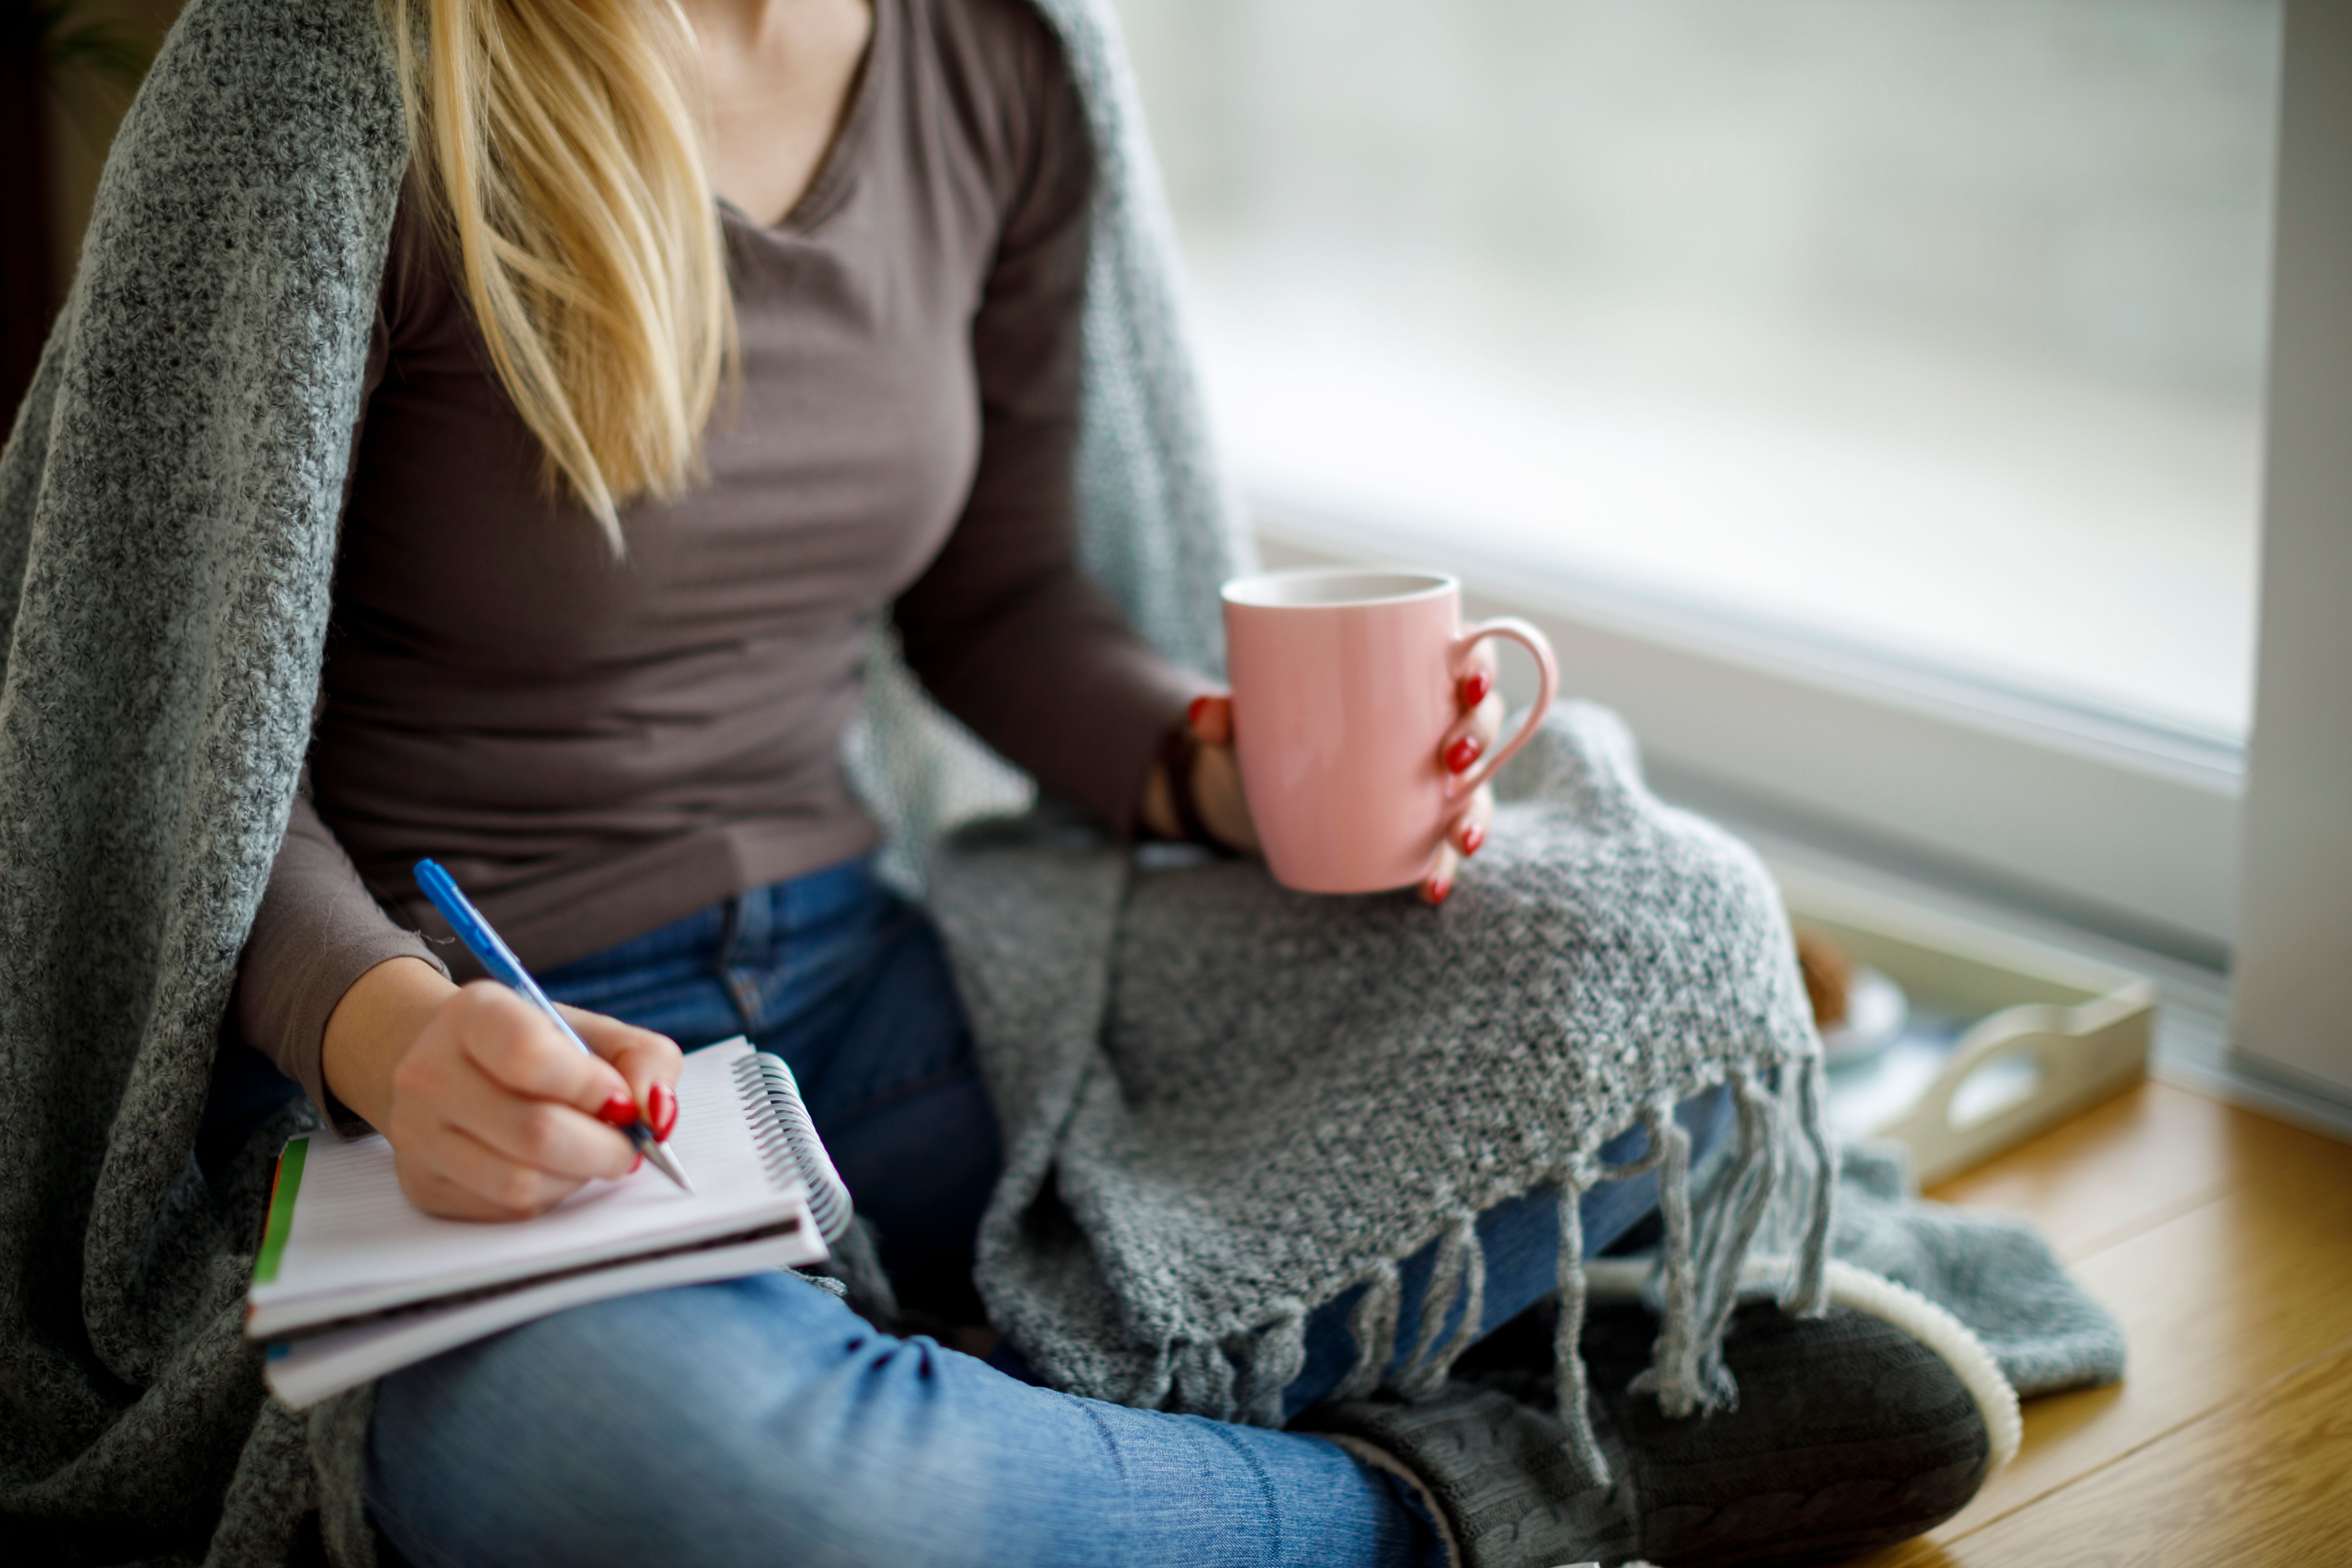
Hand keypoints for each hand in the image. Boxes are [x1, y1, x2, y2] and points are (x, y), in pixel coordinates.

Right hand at [320, 957, 684, 1221]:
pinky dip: (548, 1195)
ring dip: (577, 1176)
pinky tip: (552, 1169)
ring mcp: (418, 1134)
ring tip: (589, 1153)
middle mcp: (429, 1072)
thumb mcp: (597, 1033)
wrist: (457, 1066)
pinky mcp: (423, 1185)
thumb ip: (645, 1060)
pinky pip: (504, 1209)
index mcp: (472, 1015)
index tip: (624, 1102)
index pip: (529, 1056)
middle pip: (534, 1131)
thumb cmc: (540, 1049)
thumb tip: (657, 1114)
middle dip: (604, 1147)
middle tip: (629, 1146)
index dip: (591, 1087)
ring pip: (520, 1183)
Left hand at [1152, 641, 1502, 904]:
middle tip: (1453, 758)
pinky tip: (1431, 887)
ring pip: (1474, 787)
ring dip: (1476, 811)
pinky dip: (1442, 865)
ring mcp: (1428, 778)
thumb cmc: (1266, 734)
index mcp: (1406, 670)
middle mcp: (1429, 722)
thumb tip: (1204, 713)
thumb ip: (1229, 715)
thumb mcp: (1247, 722)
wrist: (1248, 793)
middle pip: (1480, 719)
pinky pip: (1442, 843)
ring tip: (1460, 838)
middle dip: (1478, 738)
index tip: (1470, 681)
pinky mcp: (1414, 826)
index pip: (1466, 652)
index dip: (1482, 662)